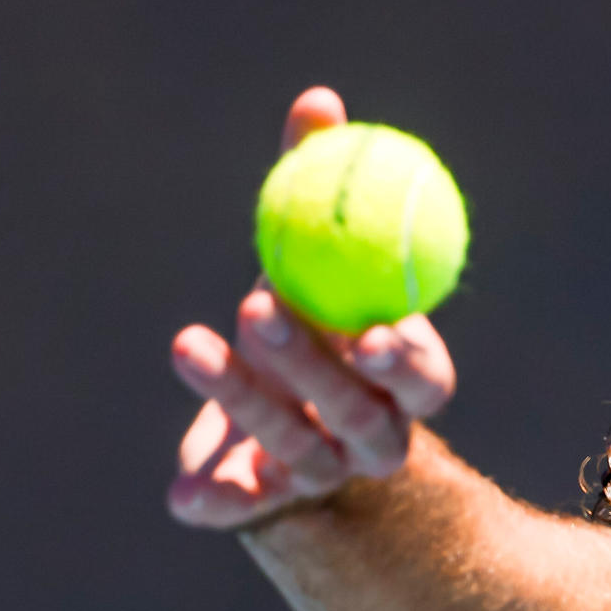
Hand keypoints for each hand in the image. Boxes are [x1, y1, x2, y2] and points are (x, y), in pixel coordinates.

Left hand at [166, 85, 458, 529]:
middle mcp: (376, 438)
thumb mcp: (308, 254)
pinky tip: (183, 496)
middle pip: (360, 416)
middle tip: (258, 308)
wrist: (266, 407)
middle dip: (312, 367)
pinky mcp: (263, 502)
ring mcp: (321, 476)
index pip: (428, 380)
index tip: (372, 329)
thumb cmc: (306, 315)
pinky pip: (242, 506)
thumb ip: (319, 188)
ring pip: (294, 448)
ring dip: (241, 395)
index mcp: (407, 382)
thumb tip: (318, 103)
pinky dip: (216, 501)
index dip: (407, 361)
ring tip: (187, 340)